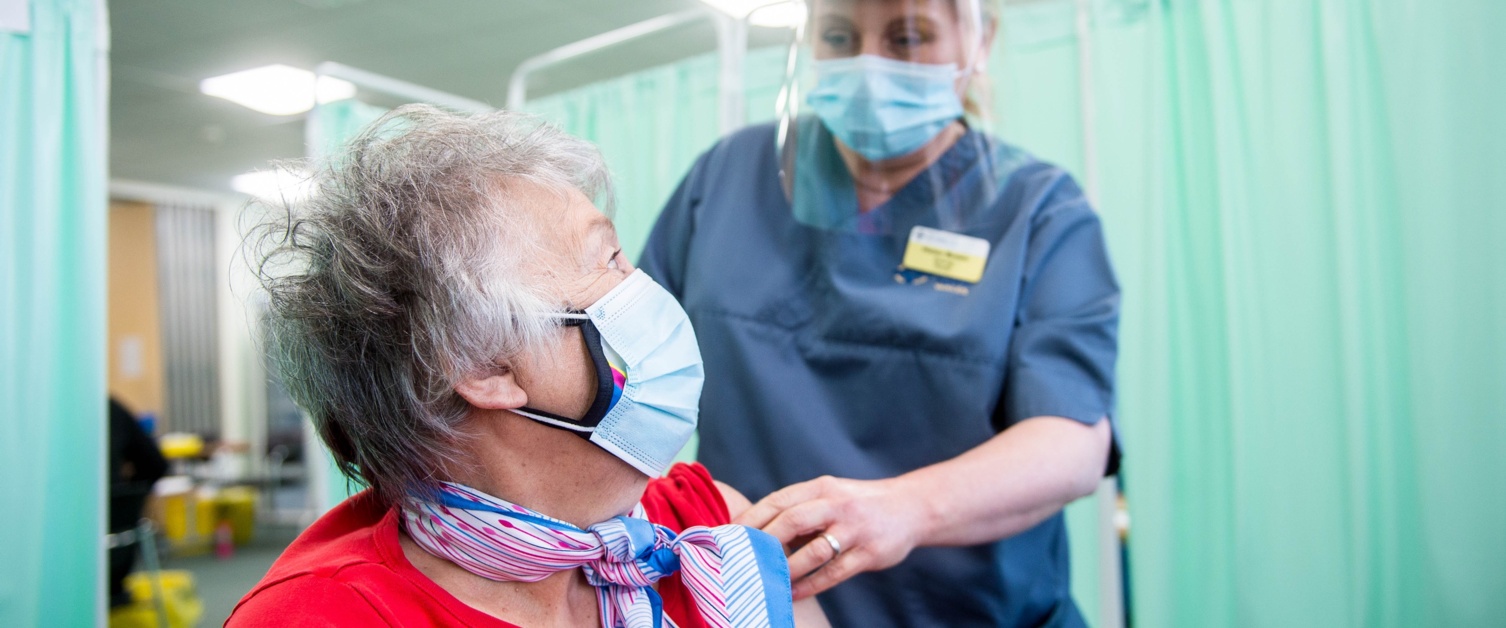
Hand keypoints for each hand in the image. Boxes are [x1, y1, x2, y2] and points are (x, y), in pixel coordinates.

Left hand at [734, 475, 929, 599]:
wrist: (911, 507)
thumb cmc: (860, 504)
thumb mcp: (831, 494)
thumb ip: (801, 508)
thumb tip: (757, 530)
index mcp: (822, 487)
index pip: (779, 500)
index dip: (752, 517)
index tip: (729, 533)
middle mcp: (837, 505)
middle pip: (792, 521)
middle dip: (763, 542)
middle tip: (740, 559)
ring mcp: (854, 529)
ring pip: (814, 551)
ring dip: (786, 568)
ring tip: (765, 580)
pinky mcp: (869, 553)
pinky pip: (834, 573)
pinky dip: (810, 585)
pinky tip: (793, 593)